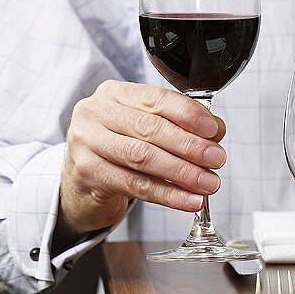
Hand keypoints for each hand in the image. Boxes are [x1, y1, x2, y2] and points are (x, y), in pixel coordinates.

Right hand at [57, 80, 226, 236]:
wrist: (78, 183)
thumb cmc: (115, 151)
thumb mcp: (143, 131)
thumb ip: (178, 125)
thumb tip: (216, 131)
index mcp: (113, 93)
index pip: (155, 98)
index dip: (188, 114)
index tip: (213, 130)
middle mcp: (94, 113)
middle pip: (149, 128)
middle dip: (189, 145)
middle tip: (216, 159)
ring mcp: (87, 143)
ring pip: (142, 157)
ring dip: (182, 172)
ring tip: (207, 183)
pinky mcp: (87, 173)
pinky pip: (135, 185)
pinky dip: (168, 194)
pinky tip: (189, 200)